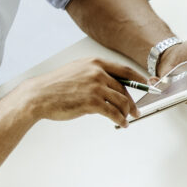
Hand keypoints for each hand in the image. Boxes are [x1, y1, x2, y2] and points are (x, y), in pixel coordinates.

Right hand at [18, 58, 145, 126]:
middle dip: (132, 101)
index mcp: (95, 63)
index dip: (138, 78)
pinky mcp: (92, 102)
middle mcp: (98, 73)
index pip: (124, 70)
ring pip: (121, 101)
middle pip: (124, 88)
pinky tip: (121, 123)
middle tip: (136, 110)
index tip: (147, 84)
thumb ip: (94, 75)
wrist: (39, 96)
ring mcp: (96, 87)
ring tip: (126, 119)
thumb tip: (109, 87)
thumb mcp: (77, 71)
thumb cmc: (55, 86)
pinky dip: (120, 119)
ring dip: (126, 112)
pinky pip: (113, 112)